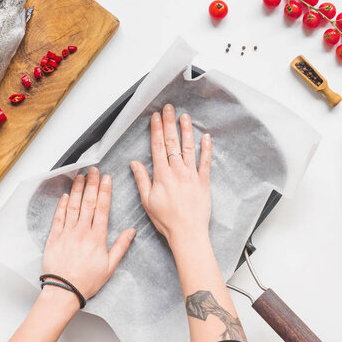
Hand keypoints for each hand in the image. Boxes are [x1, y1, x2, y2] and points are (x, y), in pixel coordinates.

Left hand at [42, 167, 135, 306]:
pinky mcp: (54, 238)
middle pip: (88, 202)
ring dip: (77, 190)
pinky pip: (58, 217)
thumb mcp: (110, 266)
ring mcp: (67, 233)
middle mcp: (82, 232)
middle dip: (91, 184)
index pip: (102, 208)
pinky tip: (65, 195)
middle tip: (93, 170)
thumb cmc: (87, 281)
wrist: (63, 292)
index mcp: (97, 238)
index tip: (106, 179)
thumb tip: (132, 231)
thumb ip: (121, 246)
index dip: (104, 191)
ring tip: (80, 176)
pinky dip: (62, 205)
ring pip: (73, 206)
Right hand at [130, 104, 211, 248]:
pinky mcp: (204, 181)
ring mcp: (192, 175)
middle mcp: (177, 171)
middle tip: (169, 108)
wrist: (188, 233)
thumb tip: (134, 163)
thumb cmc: (167, 220)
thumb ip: (142, 180)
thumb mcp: (147, 201)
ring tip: (184, 116)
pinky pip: (205, 162)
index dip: (156, 130)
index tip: (156, 117)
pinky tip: (206, 137)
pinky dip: (206, 149)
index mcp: (162, 175)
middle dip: (169, 123)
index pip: (157, 147)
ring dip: (186, 130)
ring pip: (189, 148)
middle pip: (172, 142)